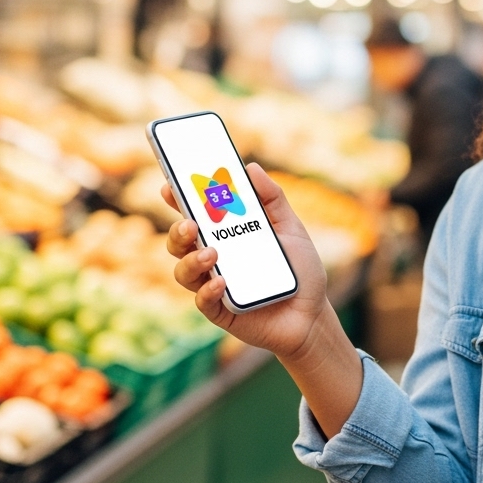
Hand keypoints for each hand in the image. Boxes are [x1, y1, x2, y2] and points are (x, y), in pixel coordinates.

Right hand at [164, 162, 328, 359]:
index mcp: (226, 235)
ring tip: (211, 253)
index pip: (195, 214)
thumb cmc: (300, 270)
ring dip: (190, 260)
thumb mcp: (291, 229)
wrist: (313, 314)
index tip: (170, 186)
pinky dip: (208, 290)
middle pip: (179, 242)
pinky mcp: (220, 311)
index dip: (178, 199)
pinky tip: (222, 282)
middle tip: (190, 224)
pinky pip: (203, 301)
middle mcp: (214, 258)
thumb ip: (273, 199)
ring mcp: (214, 285)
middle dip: (177, 230)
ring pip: (183, 271)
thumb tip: (250, 168)